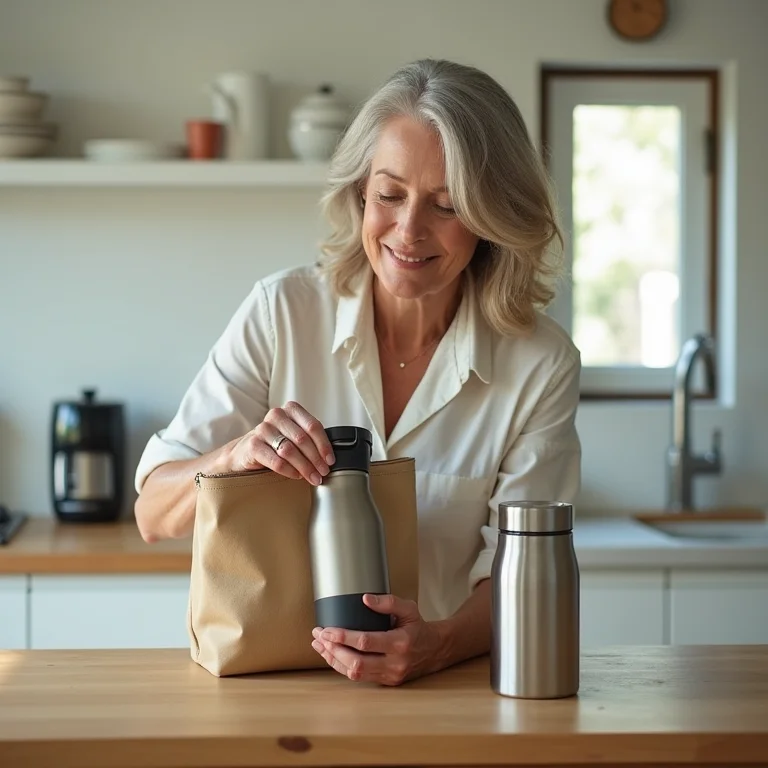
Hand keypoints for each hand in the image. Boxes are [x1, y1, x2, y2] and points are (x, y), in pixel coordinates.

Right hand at [224, 401, 334, 484]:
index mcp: (291, 409)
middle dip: (316, 459)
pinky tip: (296, 476)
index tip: (330, 460)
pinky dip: (289, 470)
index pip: (313, 426)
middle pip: (302, 439)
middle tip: (323, 472)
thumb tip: (329, 458)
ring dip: (305, 467)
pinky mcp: (253, 444)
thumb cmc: (276, 443)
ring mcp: (263, 429)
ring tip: (312, 477)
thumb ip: (310, 439)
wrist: (247, 451)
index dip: (324, 445)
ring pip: (290, 450)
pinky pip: (276, 460)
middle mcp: (276, 415)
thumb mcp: (294, 435)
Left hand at [311, 594, 443, 685]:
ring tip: (319, 646)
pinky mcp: (385, 682)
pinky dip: (342, 667)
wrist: (435, 650)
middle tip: (318, 636)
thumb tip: (365, 598)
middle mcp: (394, 663)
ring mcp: (390, 676)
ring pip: (355, 674)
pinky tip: (331, 656)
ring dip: (333, 660)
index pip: (365, 642)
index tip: (327, 629)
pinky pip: (359, 678)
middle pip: (356, 663)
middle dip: (333, 649)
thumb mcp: (408, 609)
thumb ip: (388, 602)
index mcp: (400, 643)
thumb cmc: (418, 627)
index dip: (343, 636)